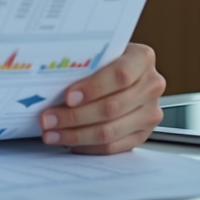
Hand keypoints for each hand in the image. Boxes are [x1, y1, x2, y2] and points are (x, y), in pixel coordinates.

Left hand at [38, 43, 164, 153]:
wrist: (124, 71)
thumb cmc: (105, 59)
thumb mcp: (99, 52)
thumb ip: (84, 63)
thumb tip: (49, 80)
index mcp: (142, 58)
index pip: (120, 75)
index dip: (93, 88)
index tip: (68, 96)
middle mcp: (151, 85)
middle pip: (112, 107)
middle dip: (74, 116)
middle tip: (48, 118)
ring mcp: (150, 112)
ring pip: (110, 131)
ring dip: (76, 135)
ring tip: (52, 133)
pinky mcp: (143, 134)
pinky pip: (113, 147)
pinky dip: (87, 146)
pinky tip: (69, 142)